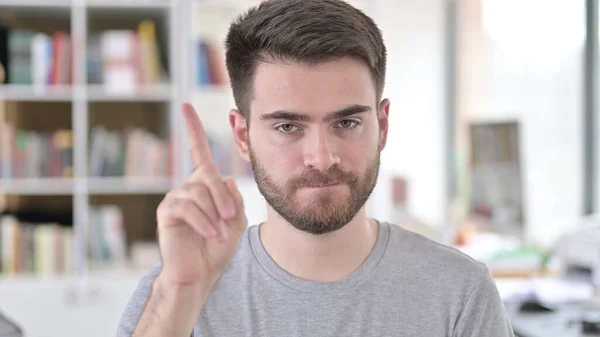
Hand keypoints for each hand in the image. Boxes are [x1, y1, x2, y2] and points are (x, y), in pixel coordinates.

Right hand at [156, 103, 247, 287]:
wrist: (200, 273)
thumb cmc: (217, 248)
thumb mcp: (236, 221)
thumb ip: (234, 199)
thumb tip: (224, 178)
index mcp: (203, 186)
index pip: (199, 152)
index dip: (194, 129)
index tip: (186, 107)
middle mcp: (187, 187)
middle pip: (208, 174)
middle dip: (223, 197)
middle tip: (230, 219)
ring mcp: (175, 198)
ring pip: (200, 192)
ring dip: (215, 214)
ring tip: (219, 233)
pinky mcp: (167, 212)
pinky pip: (188, 207)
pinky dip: (205, 222)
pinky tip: (212, 235)